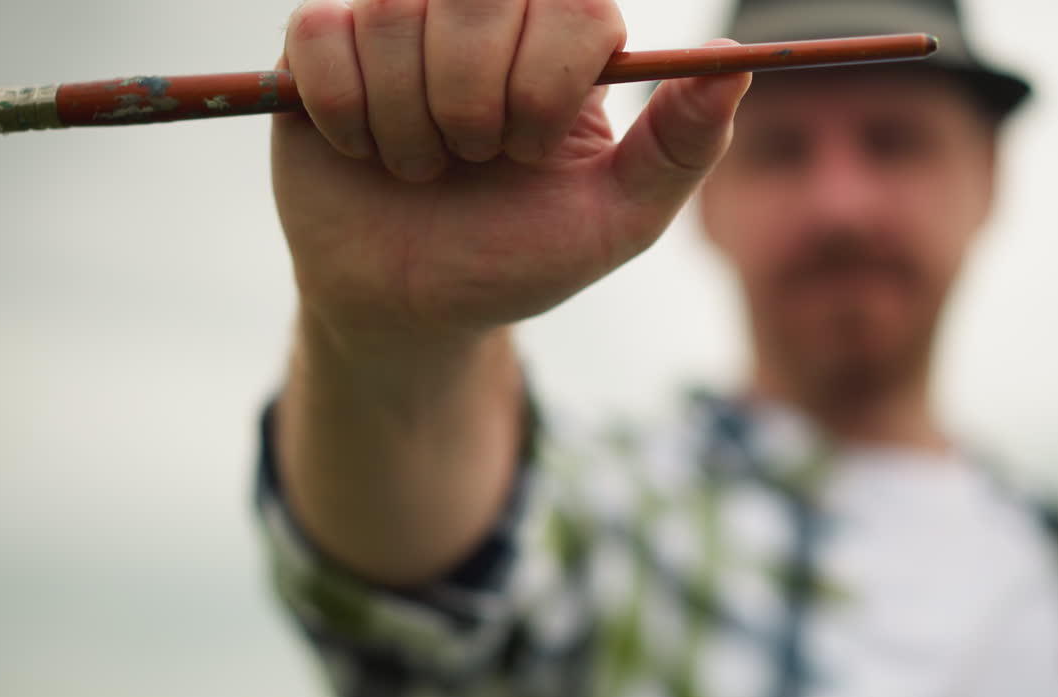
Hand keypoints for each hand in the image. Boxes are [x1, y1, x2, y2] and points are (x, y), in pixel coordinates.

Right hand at [273, 0, 751, 348]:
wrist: (413, 305)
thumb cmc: (516, 256)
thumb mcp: (614, 219)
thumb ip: (681, 146)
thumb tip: (737, 63)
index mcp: (561, 40)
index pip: (571, 4)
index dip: (543, 83)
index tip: (529, 152)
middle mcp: (482, 14)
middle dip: (472, 104)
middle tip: (471, 160)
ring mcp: (398, 22)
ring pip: (393, 12)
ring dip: (407, 120)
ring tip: (420, 167)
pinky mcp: (320, 46)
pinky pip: (320, 34)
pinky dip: (344, 110)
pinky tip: (362, 149)